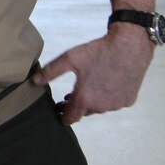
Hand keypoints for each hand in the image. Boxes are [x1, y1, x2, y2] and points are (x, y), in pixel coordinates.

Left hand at [34, 23, 153, 124]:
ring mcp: (117, 104)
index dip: (63, 117)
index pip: (71, 117)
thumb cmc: (99, 52)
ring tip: (85, 91)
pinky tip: (104, 86)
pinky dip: (107, 97)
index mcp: (85, 99)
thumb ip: (51, 72)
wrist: (129, 47)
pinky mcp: (128, 100)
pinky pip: (114, 103)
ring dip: (92, 102)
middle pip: (84, 112)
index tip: (58, 114)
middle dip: (76, 106)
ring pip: (100, 108)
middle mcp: (102, 106)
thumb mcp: (70, 59)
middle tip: (68, 98)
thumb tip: (34, 81)